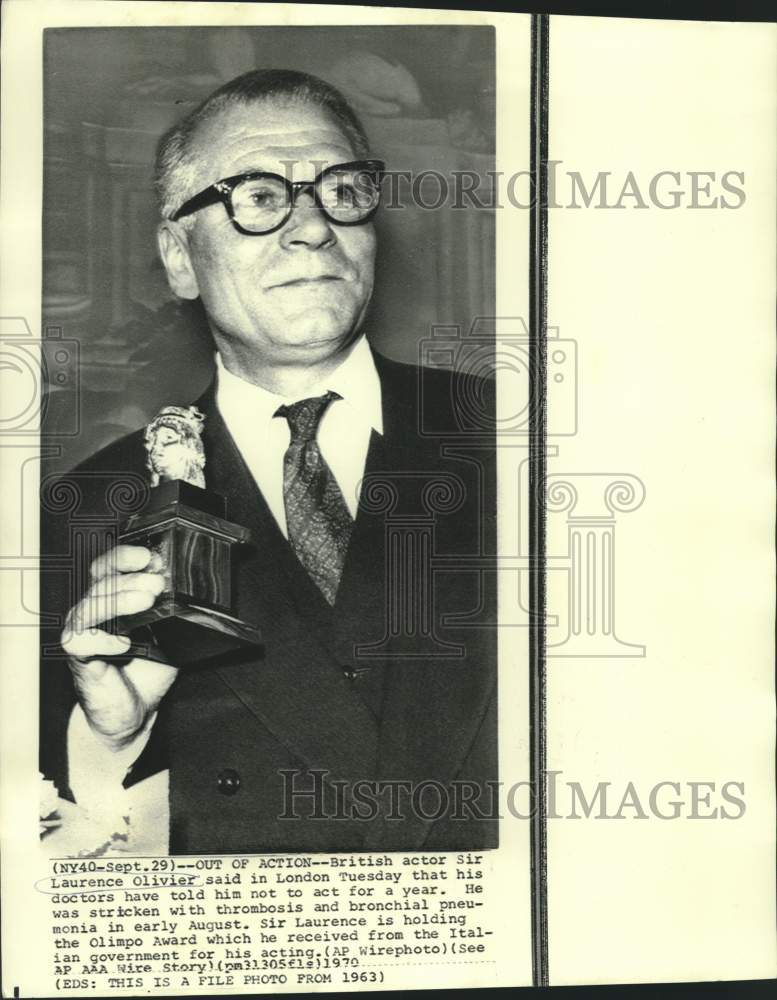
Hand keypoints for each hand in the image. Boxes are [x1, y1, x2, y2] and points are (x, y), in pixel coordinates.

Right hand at [61, 545, 177, 749]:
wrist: (135, 711)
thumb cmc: (150, 668)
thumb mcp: (171, 633)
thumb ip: (176, 611)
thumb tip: (197, 591)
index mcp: (113, 596)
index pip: (110, 565)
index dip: (126, 556)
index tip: (150, 556)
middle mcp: (94, 609)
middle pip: (101, 581)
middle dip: (130, 578)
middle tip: (157, 583)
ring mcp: (83, 631)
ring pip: (90, 606)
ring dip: (119, 601)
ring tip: (145, 601)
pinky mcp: (78, 657)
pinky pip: (80, 640)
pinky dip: (102, 638)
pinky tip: (123, 643)